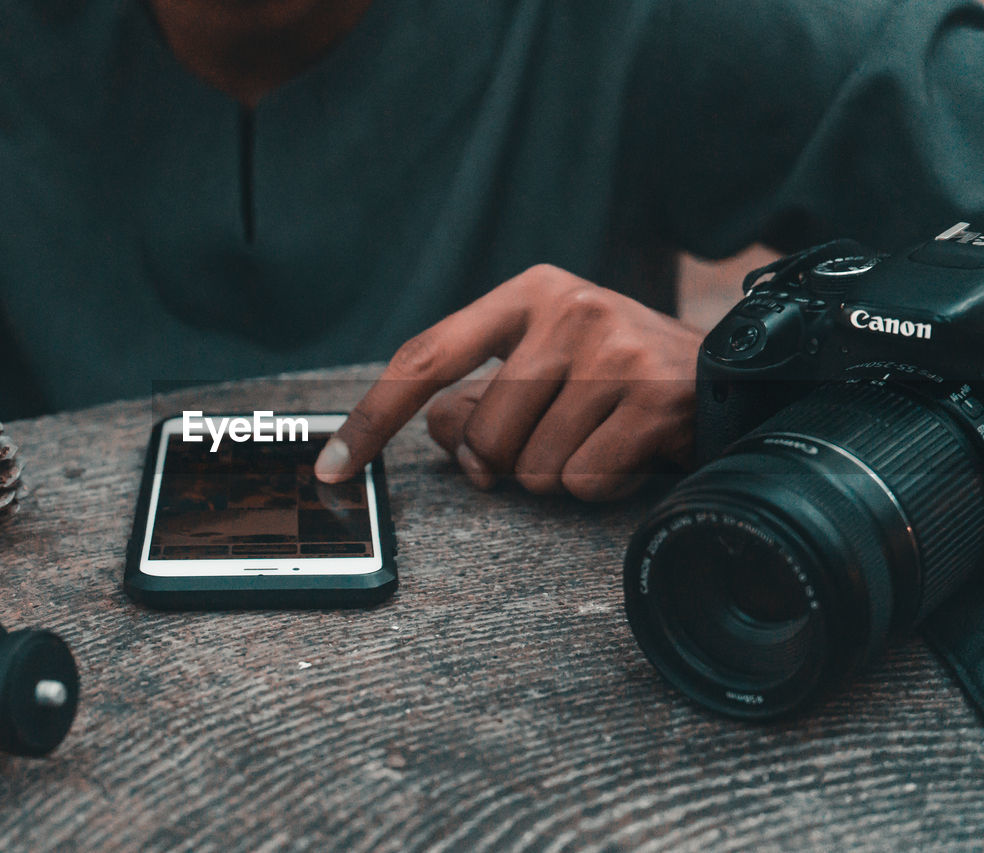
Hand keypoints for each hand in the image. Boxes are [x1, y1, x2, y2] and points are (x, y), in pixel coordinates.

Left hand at [313, 264, 700, 500]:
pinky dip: (598, 485)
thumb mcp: (548, 366)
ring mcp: (616, 350)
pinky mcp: (654, 397)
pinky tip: (629, 452)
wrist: (736, 373)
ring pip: (530, 467)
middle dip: (504, 463)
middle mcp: (570, 310)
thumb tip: (431, 428)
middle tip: (552, 441)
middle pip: (481, 434)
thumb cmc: (622, 378)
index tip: (333, 466)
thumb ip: (481, 396)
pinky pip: (581, 481)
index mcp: (529, 293)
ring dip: (556, 475)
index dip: (373, 417)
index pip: (427, 358)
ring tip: (599, 439)